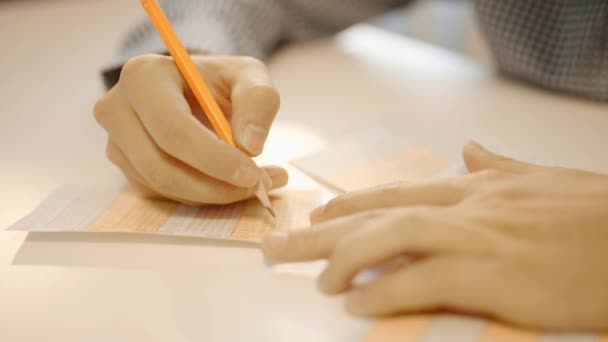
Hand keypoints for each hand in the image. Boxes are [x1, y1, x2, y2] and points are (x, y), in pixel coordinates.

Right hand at [94, 54, 286, 204]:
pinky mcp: (127, 169)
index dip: (213, 159)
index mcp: (143, 76)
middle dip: (215, 185)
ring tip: (260, 182)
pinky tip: (234, 182)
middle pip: (161, 167)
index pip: (173, 129)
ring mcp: (117, 143)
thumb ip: (258, 101)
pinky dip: (206, 196)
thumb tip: (251, 145)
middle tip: (261, 185)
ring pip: (165, 186)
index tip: (252, 175)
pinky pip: (166, 194)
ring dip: (215, 194)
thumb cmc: (220, 80)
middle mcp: (117, 110)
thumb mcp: (248, 75)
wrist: (196, 89)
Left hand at [262, 141, 607, 329]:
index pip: (398, 192)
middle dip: (322, 231)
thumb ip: (499, 166)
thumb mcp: (544, 180)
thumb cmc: (597, 215)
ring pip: (393, 237)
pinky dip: (388, 292)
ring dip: (346, 258)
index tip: (317, 213)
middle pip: (379, 214)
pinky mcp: (497, 275)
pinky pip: (426, 279)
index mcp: (476, 190)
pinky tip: (358, 305)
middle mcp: (468, 208)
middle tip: (277, 246)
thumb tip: (468, 150)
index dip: (352, 203)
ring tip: (316, 280)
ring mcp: (481, 239)